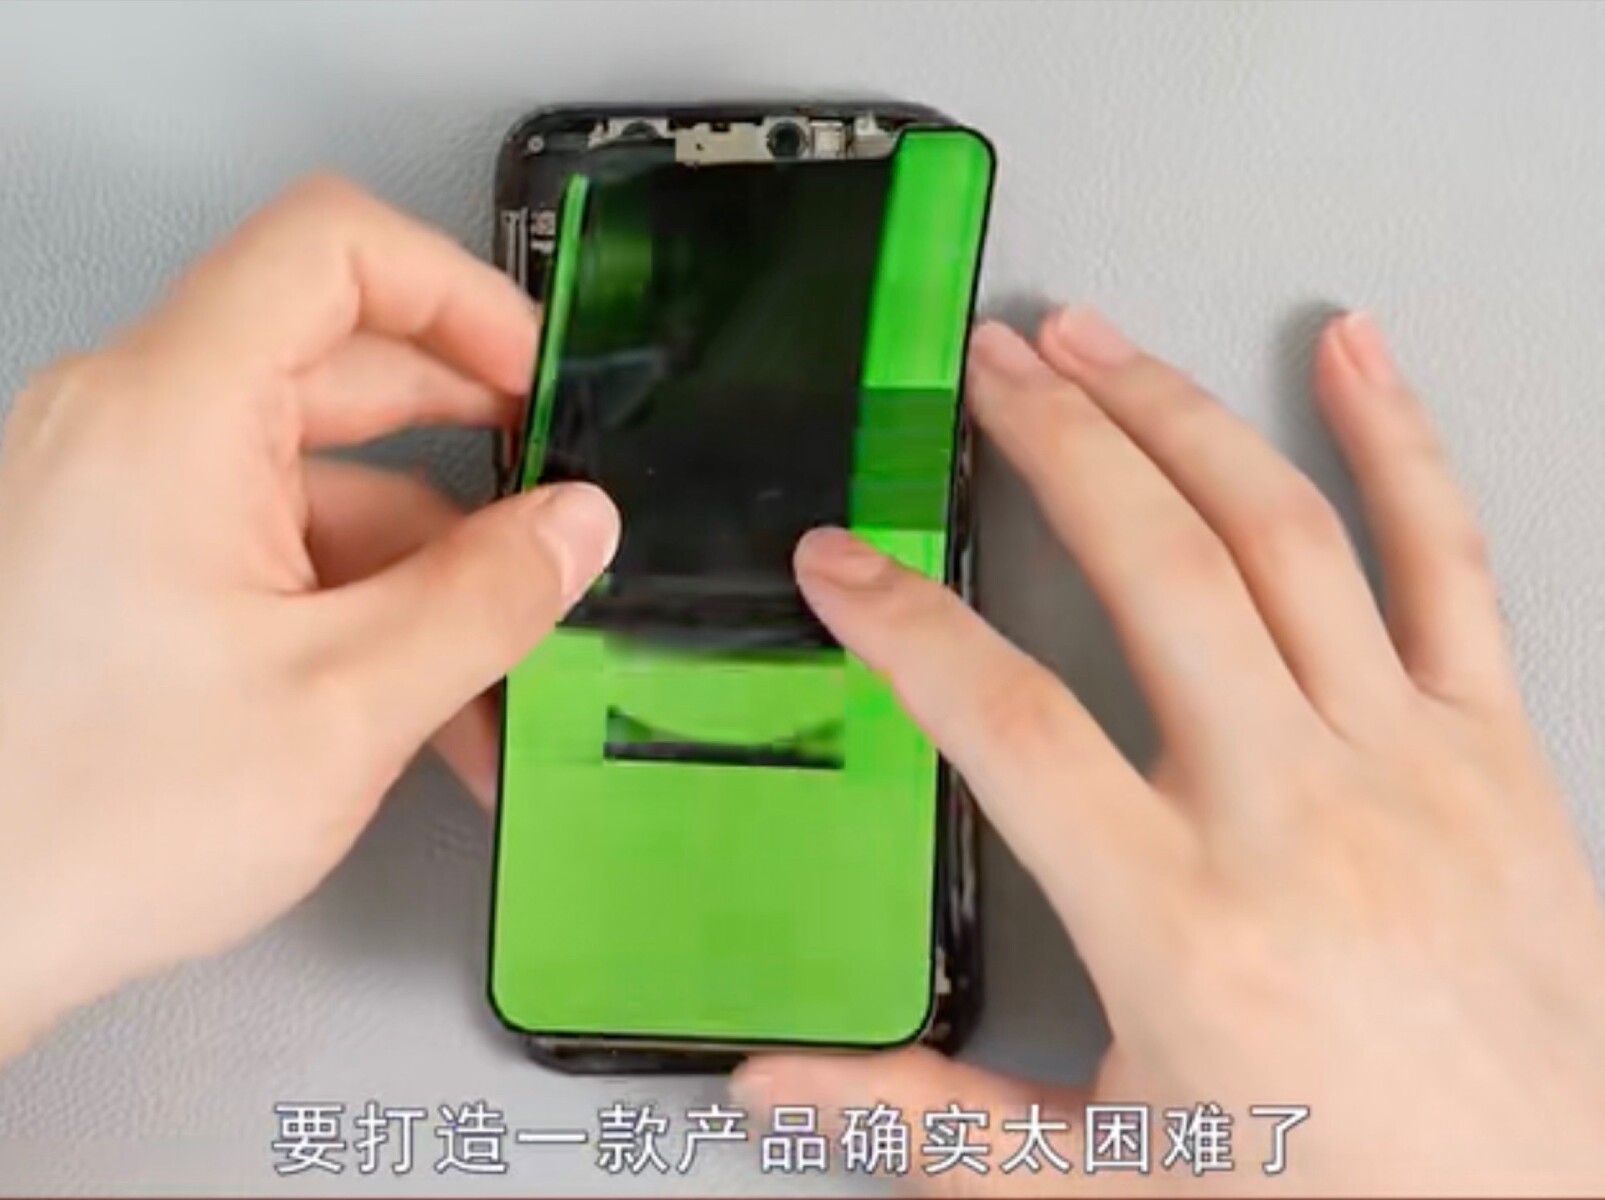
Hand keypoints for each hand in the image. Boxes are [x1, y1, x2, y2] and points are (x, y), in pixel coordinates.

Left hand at [0, 176, 618, 1059]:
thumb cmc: (86, 823)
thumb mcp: (346, 703)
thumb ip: (488, 597)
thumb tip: (576, 527)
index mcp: (170, 414)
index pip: (331, 248)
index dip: (459, 291)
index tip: (535, 376)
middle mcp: (131, 427)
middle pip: (343, 374)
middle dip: (473, 464)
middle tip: (555, 527)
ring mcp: (124, 496)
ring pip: (323, 485)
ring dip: (425, 578)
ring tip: (494, 694)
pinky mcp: (125, 560)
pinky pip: (273, 544)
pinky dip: (357, 607)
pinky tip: (424, 708)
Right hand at [738, 311, 1604, 1194]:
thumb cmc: (1340, 1199)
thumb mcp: (1101, 1177)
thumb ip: (923, 1117)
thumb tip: (777, 1085)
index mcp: (1179, 921)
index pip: (1006, 723)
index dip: (905, 623)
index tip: (841, 560)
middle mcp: (1296, 815)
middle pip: (1156, 570)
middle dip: (1054, 441)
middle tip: (984, 368)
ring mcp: (1408, 763)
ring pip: (1283, 537)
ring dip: (1176, 414)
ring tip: (1097, 339)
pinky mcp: (1496, 749)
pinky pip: (1451, 560)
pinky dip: (1399, 438)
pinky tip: (1351, 352)